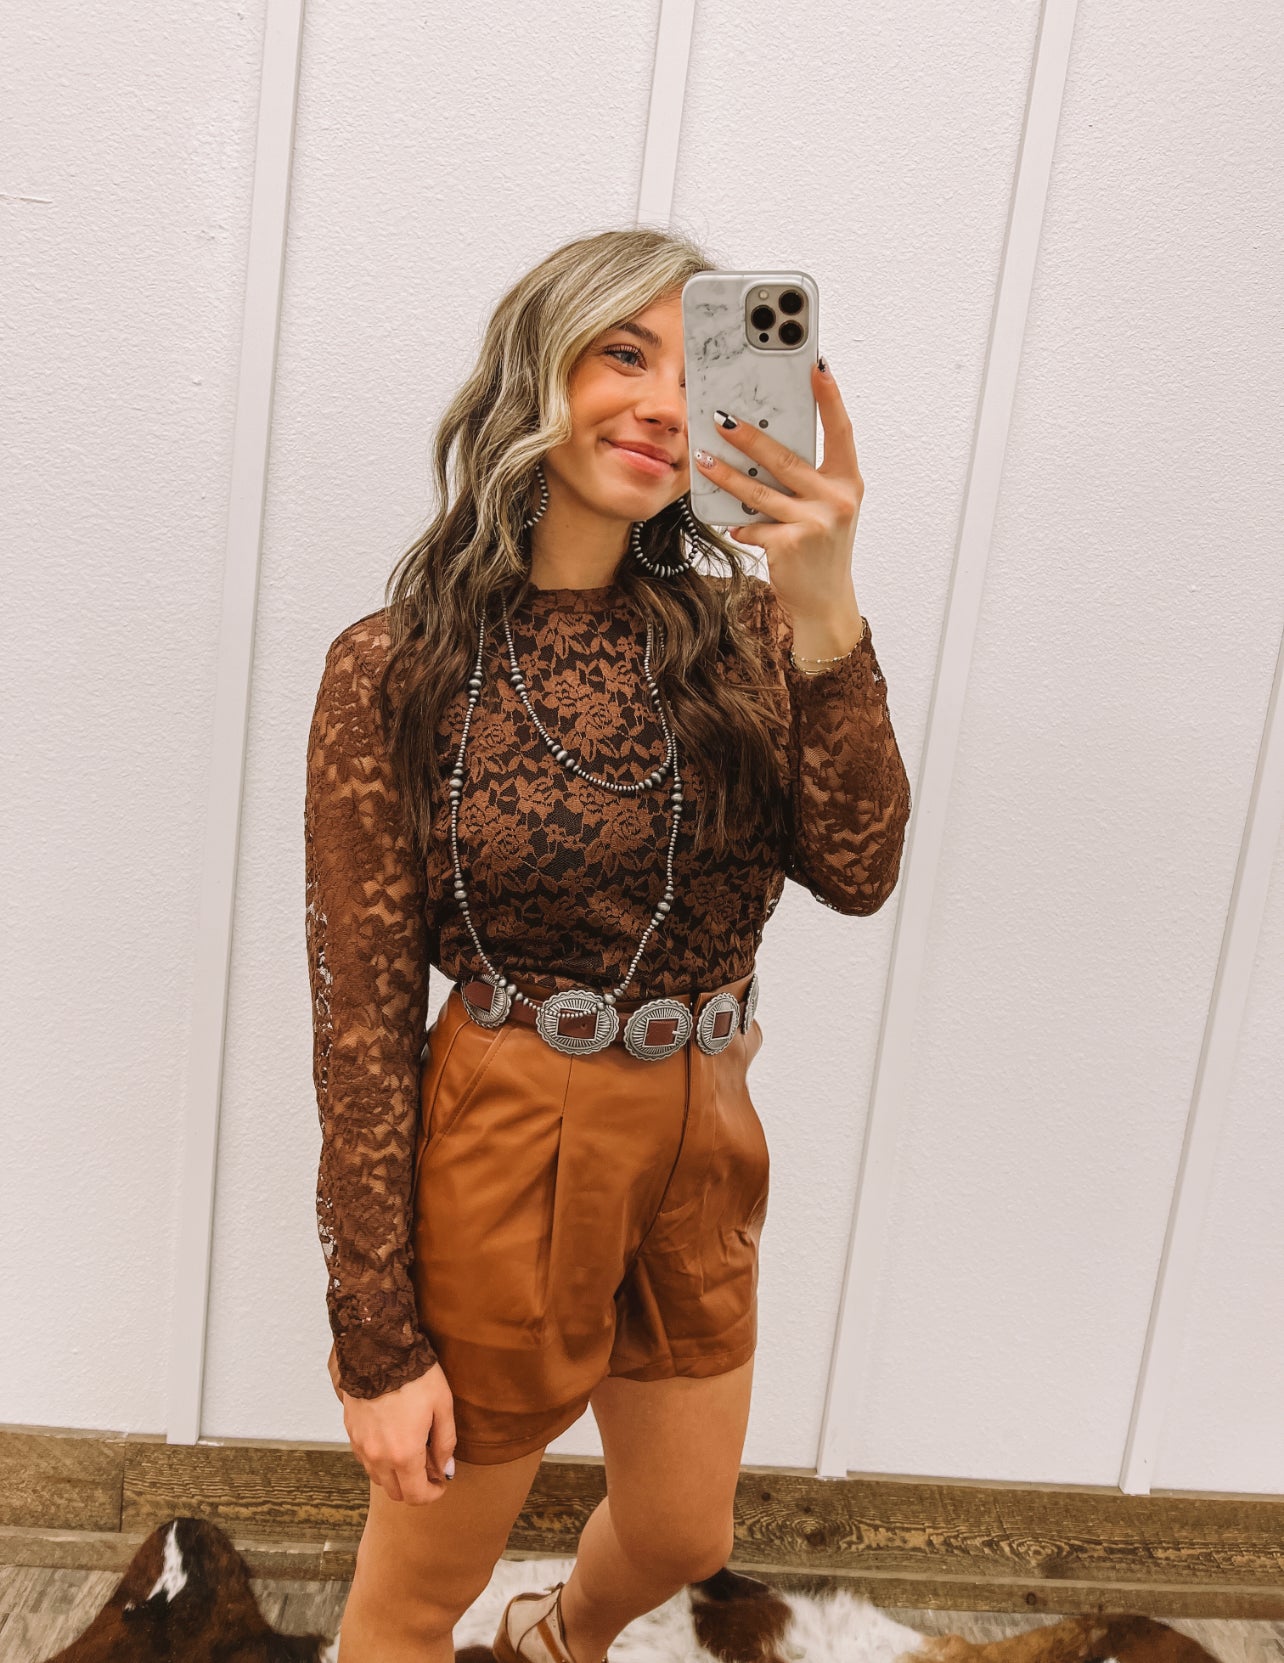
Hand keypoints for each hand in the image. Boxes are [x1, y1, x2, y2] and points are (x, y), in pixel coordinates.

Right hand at [330, 1342, 456, 1504]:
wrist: (378, 1350)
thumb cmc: (414, 1376)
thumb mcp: (442, 1406)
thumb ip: (445, 1443)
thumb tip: (446, 1470)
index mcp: (404, 1454)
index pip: (416, 1496)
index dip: (433, 1493)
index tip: (442, 1481)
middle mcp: (378, 1457)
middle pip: (396, 1492)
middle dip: (415, 1487)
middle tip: (430, 1467)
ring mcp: (361, 1446)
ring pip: (379, 1478)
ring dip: (396, 1475)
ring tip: (413, 1451)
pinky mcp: (351, 1432)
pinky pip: (366, 1459)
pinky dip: (381, 1460)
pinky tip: (393, 1439)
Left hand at [692, 359, 864, 636]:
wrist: (824, 600)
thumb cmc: (820, 547)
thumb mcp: (825, 509)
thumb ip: (806, 479)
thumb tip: (762, 444)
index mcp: (848, 483)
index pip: (841, 431)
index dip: (830, 397)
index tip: (817, 365)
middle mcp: (837, 500)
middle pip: (786, 459)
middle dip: (751, 438)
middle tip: (722, 417)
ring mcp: (815, 524)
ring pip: (760, 491)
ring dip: (727, 474)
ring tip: (703, 458)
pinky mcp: (790, 546)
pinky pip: (754, 526)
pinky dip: (739, 523)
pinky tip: (728, 521)